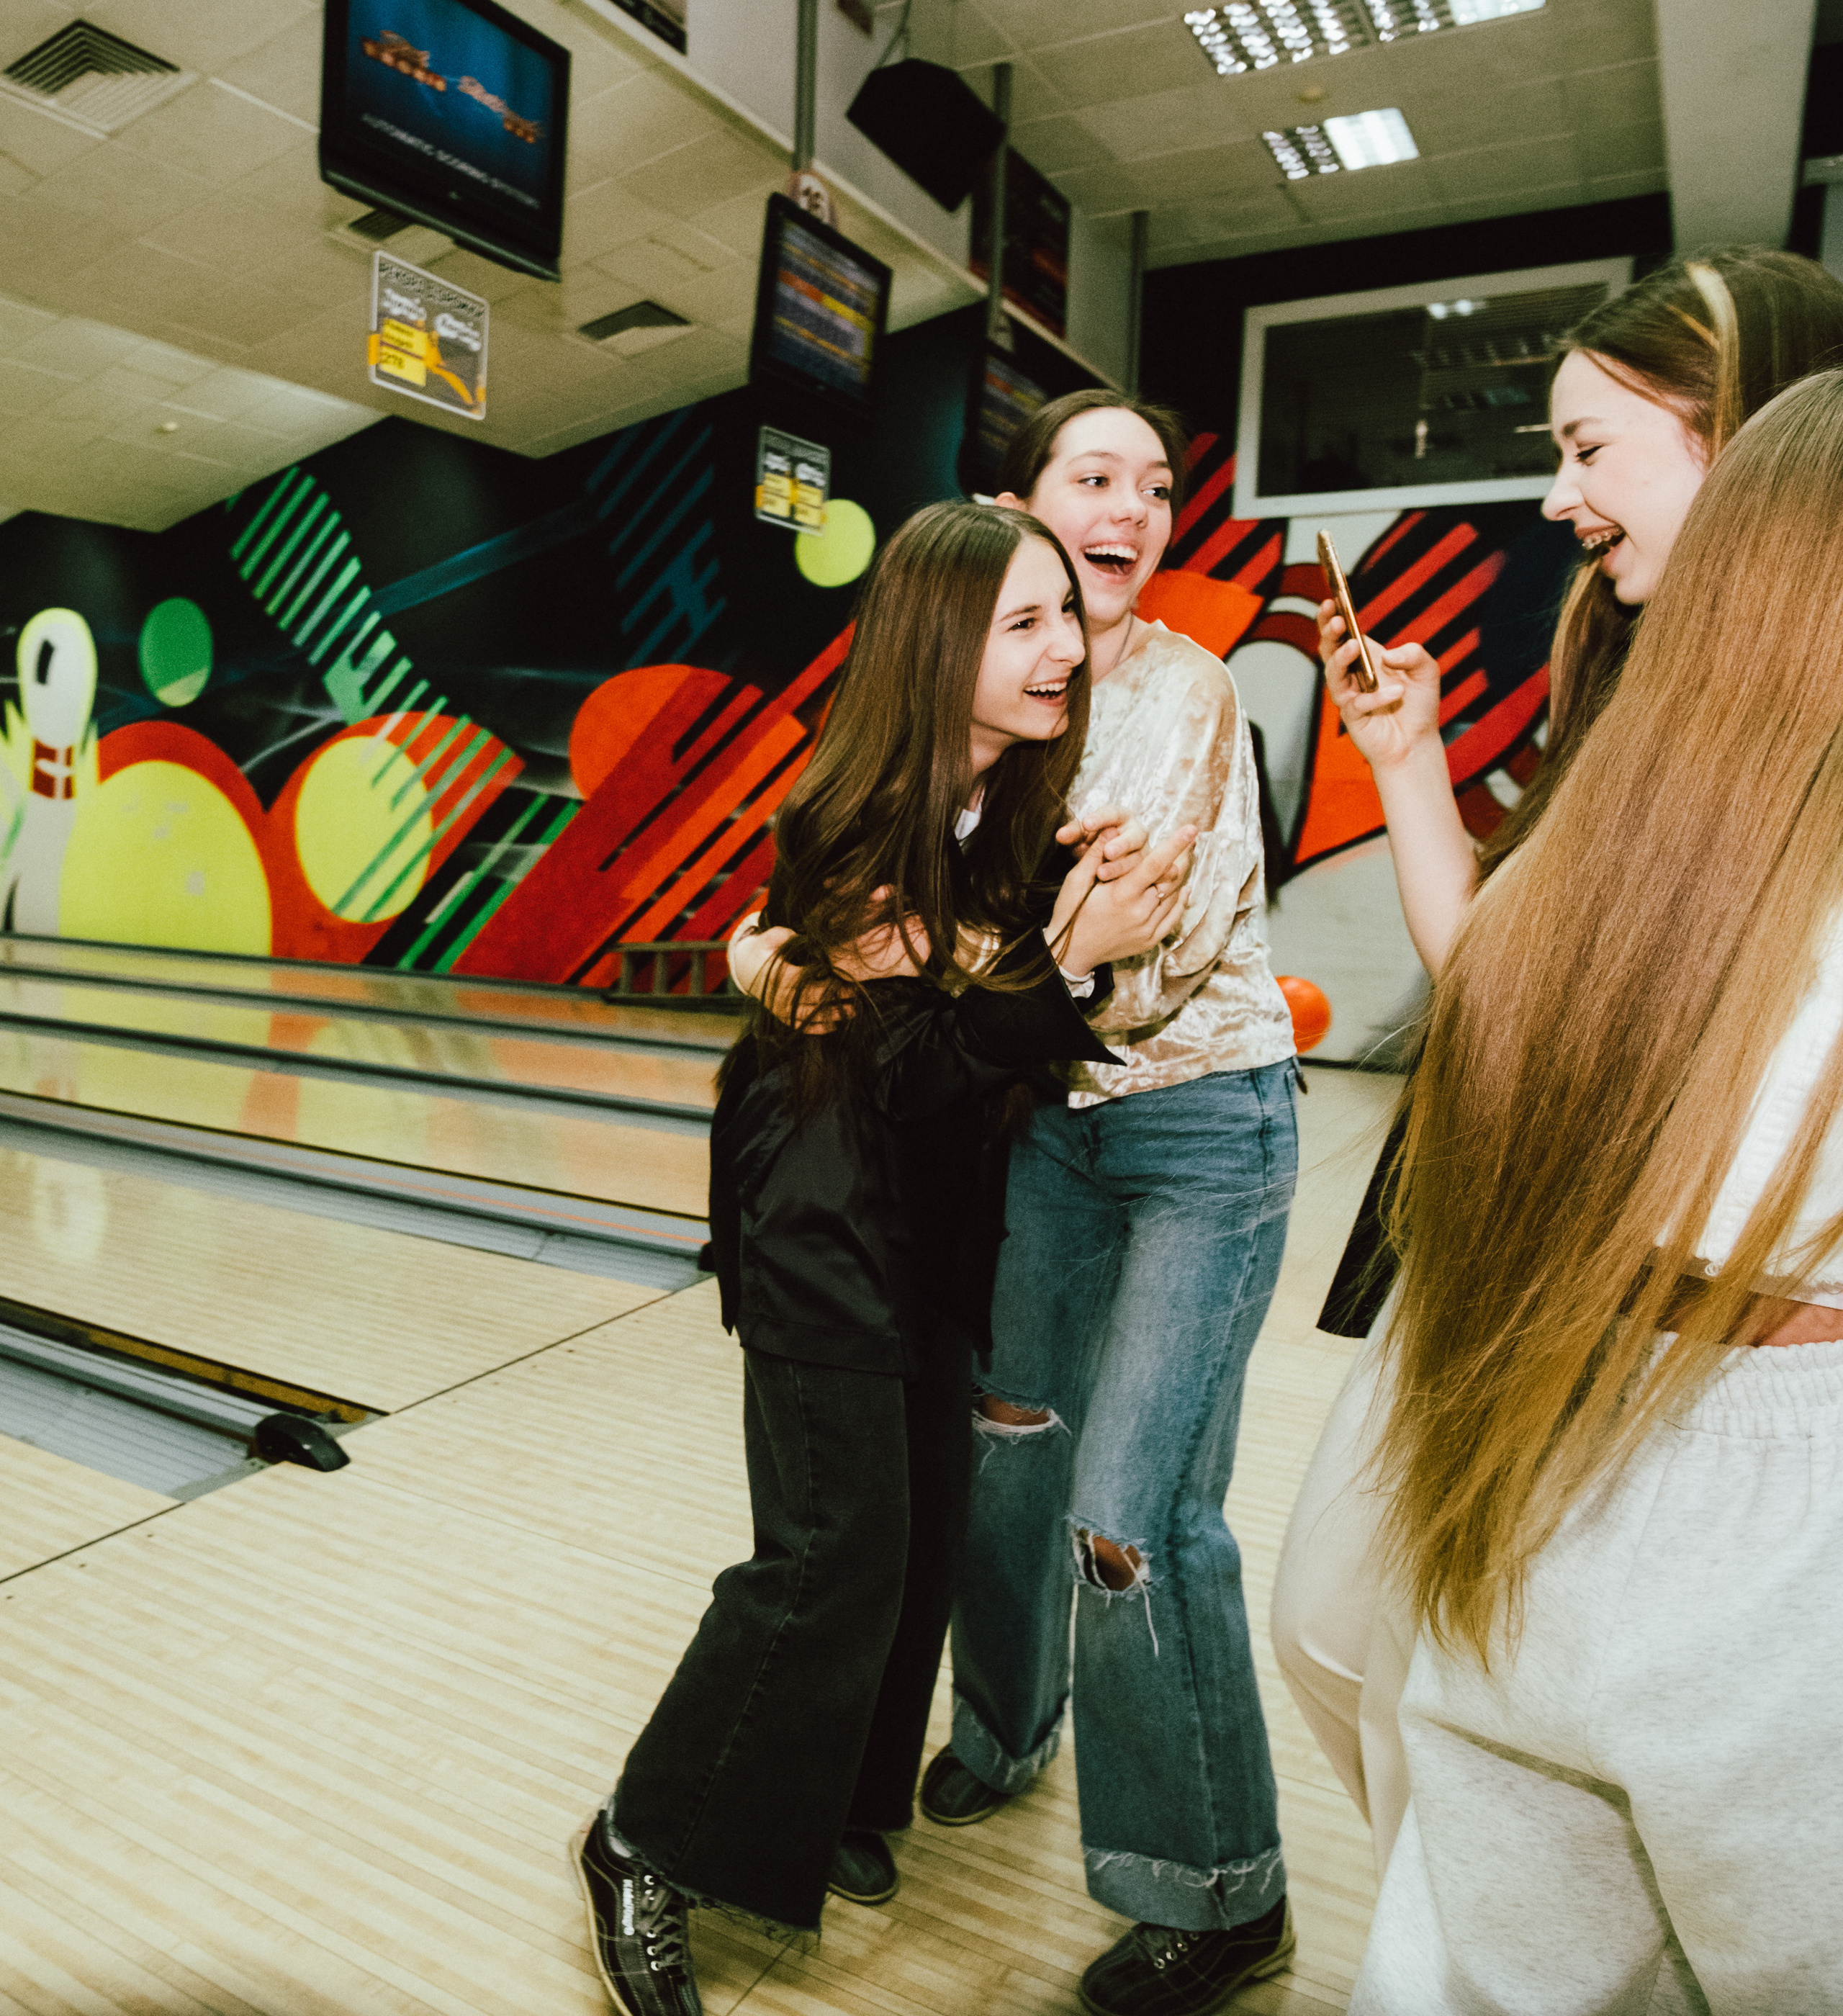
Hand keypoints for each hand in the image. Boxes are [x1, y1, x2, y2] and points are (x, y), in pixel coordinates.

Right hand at [726, 890, 927, 1031]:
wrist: (747, 967)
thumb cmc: (767, 946)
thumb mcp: (775, 935)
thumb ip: (791, 937)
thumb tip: (811, 937)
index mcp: (779, 974)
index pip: (808, 984)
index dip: (830, 986)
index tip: (850, 983)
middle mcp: (778, 996)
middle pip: (812, 1003)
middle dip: (835, 1002)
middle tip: (857, 998)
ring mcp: (780, 1009)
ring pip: (808, 1018)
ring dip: (831, 1016)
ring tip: (852, 1011)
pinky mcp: (782, 1017)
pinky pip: (802, 1026)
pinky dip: (819, 1028)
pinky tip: (836, 1024)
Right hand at [1049, 823, 1196, 977]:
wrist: (1070, 953)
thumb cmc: (1070, 913)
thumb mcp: (1076, 880)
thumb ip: (1095, 854)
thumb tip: (1111, 828)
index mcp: (1121, 894)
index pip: (1155, 864)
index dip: (1175, 845)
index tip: (1191, 829)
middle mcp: (1139, 912)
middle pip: (1170, 879)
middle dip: (1182, 857)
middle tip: (1190, 843)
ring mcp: (1147, 929)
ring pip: (1173, 896)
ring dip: (1179, 877)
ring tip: (1185, 860)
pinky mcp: (1150, 940)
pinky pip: (1173, 917)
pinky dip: (1180, 901)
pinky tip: (1181, 889)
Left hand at [1056, 804, 1156, 883]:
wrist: (1103, 864)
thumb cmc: (1091, 844)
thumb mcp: (1080, 838)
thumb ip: (1072, 834)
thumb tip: (1060, 835)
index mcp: (1121, 817)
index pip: (1113, 813)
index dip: (1101, 818)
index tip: (1086, 824)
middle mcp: (1137, 832)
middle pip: (1135, 835)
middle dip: (1121, 844)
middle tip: (1107, 852)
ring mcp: (1144, 852)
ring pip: (1138, 858)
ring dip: (1120, 866)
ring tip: (1102, 873)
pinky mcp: (1146, 871)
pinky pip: (1141, 876)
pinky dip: (1126, 880)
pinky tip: (1113, 886)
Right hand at [1318, 599, 1441, 774]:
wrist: (1417, 743)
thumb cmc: (1418, 705)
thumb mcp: (1427, 671)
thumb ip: (1413, 654)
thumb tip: (1387, 656)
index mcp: (1366, 657)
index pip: (1343, 633)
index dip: (1333, 617)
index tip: (1332, 600)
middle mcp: (1352, 674)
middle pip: (1329, 649)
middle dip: (1329, 632)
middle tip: (1337, 620)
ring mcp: (1349, 695)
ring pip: (1332, 674)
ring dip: (1341, 658)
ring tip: (1355, 647)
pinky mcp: (1352, 717)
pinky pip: (1356, 704)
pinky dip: (1375, 697)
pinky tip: (1395, 694)